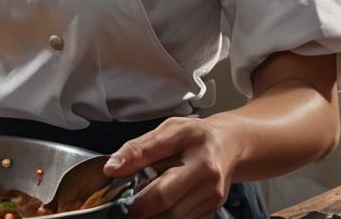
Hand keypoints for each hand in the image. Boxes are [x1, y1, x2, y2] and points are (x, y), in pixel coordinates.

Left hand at [102, 116, 239, 218]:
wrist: (228, 146)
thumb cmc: (194, 135)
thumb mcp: (168, 130)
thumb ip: (139, 148)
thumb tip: (112, 168)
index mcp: (195, 150)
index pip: (160, 179)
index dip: (134, 189)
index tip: (113, 187)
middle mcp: (208, 177)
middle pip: (167, 205)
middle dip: (140, 209)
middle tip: (122, 205)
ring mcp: (212, 197)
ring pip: (174, 217)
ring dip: (152, 214)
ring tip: (137, 204)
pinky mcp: (213, 209)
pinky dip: (165, 216)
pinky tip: (156, 206)